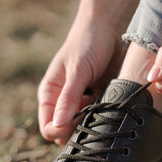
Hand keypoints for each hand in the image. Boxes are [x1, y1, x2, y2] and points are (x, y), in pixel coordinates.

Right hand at [38, 20, 122, 144]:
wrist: (109, 28)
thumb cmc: (87, 44)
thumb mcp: (78, 71)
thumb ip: (69, 99)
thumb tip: (58, 127)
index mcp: (50, 95)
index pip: (48, 128)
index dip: (61, 132)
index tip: (79, 122)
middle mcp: (63, 103)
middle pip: (66, 133)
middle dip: (80, 130)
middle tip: (95, 113)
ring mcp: (81, 104)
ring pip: (85, 128)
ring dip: (95, 123)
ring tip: (104, 104)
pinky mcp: (98, 102)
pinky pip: (100, 119)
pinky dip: (106, 117)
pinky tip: (112, 103)